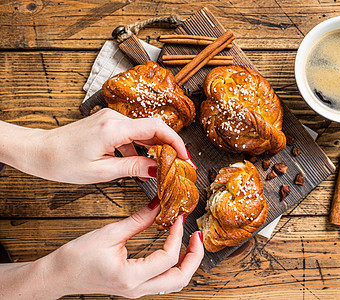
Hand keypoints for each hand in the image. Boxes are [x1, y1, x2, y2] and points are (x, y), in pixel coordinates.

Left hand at [0, 108, 188, 183]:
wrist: (40, 151)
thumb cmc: (63, 163)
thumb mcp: (101, 172)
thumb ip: (133, 167)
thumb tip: (157, 169)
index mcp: (114, 129)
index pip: (157, 128)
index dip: (176, 141)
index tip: (185, 157)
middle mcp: (114, 118)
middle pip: (153, 128)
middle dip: (169, 146)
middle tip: (178, 166)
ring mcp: (110, 118)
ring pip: (143, 130)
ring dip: (154, 147)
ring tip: (160, 168)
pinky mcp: (107, 123)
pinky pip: (131, 132)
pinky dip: (139, 147)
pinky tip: (138, 163)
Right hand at [0, 203, 203, 298]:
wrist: (58, 276)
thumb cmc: (77, 257)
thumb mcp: (110, 233)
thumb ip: (139, 220)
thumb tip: (159, 205)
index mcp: (130, 276)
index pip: (168, 258)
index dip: (177, 236)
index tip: (180, 218)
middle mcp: (137, 289)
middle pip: (180, 279)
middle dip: (194, 257)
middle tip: (197, 236)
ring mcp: (137, 291)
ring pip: (174, 284)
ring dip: (187, 263)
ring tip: (190, 242)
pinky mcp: (135, 287)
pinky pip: (163, 281)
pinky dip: (174, 266)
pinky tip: (173, 248)